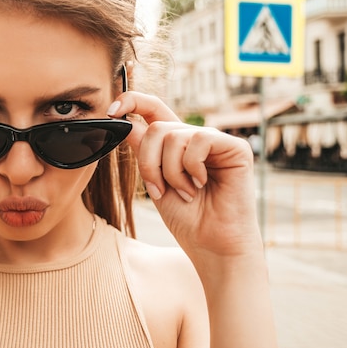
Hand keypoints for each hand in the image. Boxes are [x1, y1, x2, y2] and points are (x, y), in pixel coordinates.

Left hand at [108, 91, 262, 261]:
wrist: (211, 245)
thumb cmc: (187, 219)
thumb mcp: (155, 181)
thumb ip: (144, 151)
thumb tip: (126, 122)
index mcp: (175, 145)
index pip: (153, 110)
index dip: (132, 102)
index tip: (111, 110)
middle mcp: (195, 138)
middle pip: (156, 128)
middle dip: (149, 162)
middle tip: (160, 189)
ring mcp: (216, 141)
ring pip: (173, 135)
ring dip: (170, 171)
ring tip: (185, 192)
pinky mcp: (235, 147)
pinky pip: (199, 140)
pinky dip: (191, 167)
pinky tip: (200, 185)